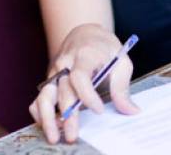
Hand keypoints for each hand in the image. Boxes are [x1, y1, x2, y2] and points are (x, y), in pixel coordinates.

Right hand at [29, 23, 139, 143]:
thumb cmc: (105, 48)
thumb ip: (122, 87)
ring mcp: (55, 72)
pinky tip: (49, 126)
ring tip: (54, 136)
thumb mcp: (121, 61)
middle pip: (63, 91)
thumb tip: (131, 110)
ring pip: (45, 95)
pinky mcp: (50, 81)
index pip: (80, 76)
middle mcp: (65, 63)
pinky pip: (39, 98)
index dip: (87, 95)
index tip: (98, 110)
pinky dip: (40, 113)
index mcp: (85, 55)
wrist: (85, 32)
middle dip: (68, 115)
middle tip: (73, 135)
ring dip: (47, 118)